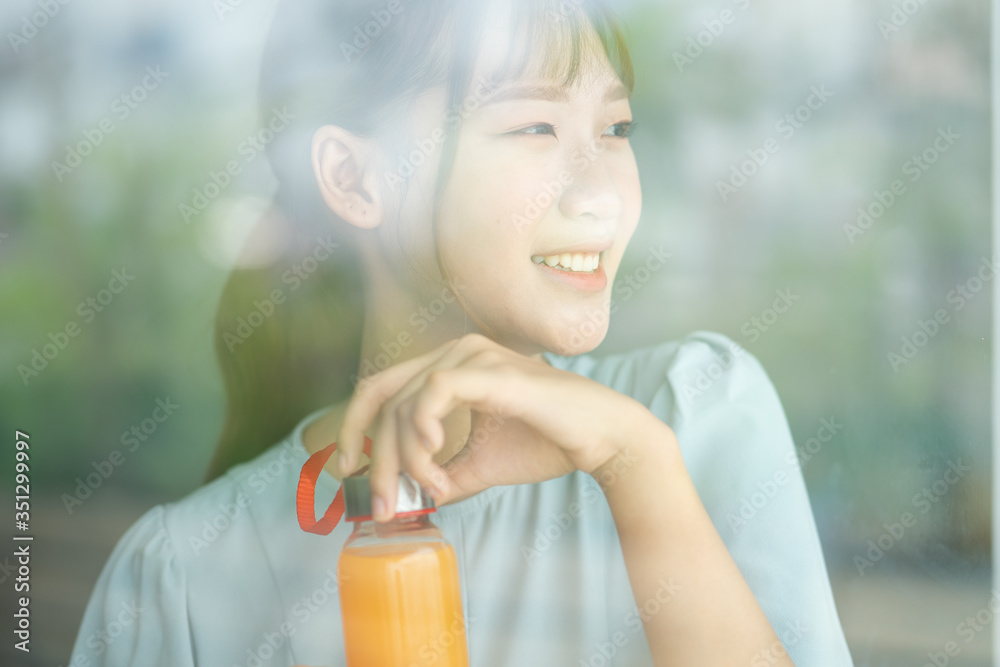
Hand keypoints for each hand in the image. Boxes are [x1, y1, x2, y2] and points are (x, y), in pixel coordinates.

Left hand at [335, 333, 663, 520]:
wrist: (600, 439)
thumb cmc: (547, 443)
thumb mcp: (480, 464)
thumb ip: (442, 473)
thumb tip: (407, 498)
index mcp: (452, 365)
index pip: (382, 387)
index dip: (353, 426)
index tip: (349, 468)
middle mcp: (456, 351)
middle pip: (385, 399)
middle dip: (377, 458)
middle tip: (383, 503)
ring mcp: (472, 356)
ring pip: (405, 404)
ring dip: (407, 458)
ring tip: (433, 490)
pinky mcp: (489, 371)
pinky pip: (431, 395)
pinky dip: (423, 433)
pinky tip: (437, 460)